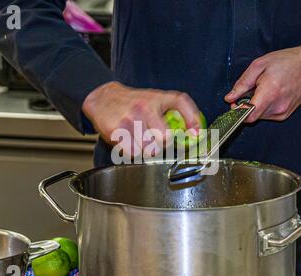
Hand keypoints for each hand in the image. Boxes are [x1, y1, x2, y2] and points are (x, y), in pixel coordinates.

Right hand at [82, 81, 201, 155]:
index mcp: (157, 98)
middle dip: (163, 142)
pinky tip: (131, 142)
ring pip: (149, 149)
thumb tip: (196, 132)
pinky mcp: (116, 131)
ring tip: (141, 138)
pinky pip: (133, 153)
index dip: (191, 119)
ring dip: (147, 149)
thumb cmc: (134, 102)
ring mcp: (129, 119)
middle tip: (156, 138)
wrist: (104, 98)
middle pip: (164, 138)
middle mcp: (143, 107)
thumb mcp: (159, 99)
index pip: (180, 103)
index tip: (195, 134)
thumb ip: (181, 112)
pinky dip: (133, 152)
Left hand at [225, 44, 300, 122]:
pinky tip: (270, 95)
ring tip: (263, 90)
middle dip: (246, 106)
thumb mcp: (259, 65)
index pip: (248, 115)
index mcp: (270, 92)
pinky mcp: (285, 114)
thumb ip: (242, 84)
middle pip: (252, 116)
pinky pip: (267, 115)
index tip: (235, 104)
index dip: (237, 112)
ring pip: (259, 116)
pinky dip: (264, 107)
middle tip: (249, 91)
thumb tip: (229, 97)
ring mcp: (283, 112)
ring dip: (256, 106)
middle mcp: (278, 106)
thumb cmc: (287, 61)